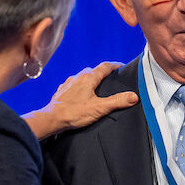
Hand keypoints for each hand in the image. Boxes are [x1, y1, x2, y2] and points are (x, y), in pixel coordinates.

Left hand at [23, 62, 138, 138]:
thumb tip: (134, 96)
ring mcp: (69, 83)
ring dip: (91, 79)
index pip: (105, 66)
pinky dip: (80, 86)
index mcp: (89, 78)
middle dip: (103, 73)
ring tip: (97, 87)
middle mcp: (78, 76)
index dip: (115, 65)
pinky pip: (74, 84)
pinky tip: (81, 95)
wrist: (51, 119)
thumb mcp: (99, 108)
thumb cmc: (74, 113)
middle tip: (112, 78)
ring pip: (83, 76)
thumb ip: (117, 101)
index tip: (122, 66)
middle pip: (94, 70)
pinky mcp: (62, 90)